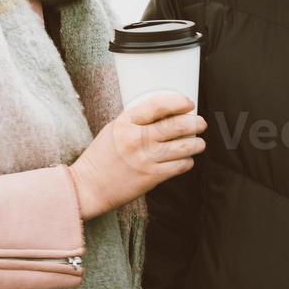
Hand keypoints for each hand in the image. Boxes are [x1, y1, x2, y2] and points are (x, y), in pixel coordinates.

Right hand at [68, 92, 206, 220]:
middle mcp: (137, 138)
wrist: (88, 187)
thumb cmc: (101, 156)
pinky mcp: (152, 177)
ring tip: (198, 142)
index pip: (158, 105)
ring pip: (183, 146)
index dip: (178, 102)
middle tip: (200, 123)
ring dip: (196, 143)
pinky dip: (187, 161)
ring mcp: (146, 158)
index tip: (188, 103)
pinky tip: (186, 159)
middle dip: (194, 123)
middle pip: (176, 125)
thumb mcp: (114, 129)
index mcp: (126, 122)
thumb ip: (137, 120)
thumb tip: (166, 113)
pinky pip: (179, 166)